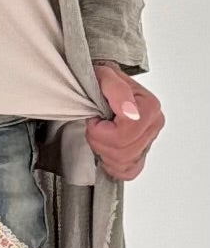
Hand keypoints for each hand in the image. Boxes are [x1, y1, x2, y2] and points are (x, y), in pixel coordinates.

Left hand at [86, 61, 164, 181]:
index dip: (99, 131)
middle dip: (99, 142)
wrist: (108, 91)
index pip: (122, 135)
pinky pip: (127, 172)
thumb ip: (111, 84)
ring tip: (100, 136)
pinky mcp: (141, 157)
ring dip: (104, 152)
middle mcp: (153, 126)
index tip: (95, 118)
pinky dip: (113, 165)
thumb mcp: (104, 76)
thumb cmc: (106, 86)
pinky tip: (108, 150)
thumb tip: (120, 100)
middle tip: (94, 129)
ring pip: (122, 163)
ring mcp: (148, 143)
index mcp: (149, 108)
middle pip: (121, 152)